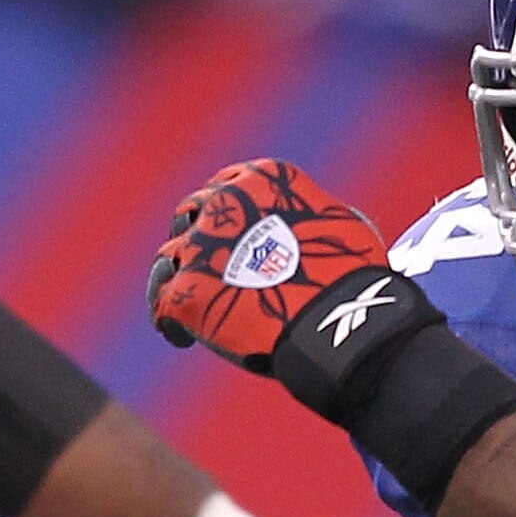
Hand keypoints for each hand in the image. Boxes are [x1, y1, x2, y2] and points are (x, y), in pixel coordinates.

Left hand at [147, 161, 391, 372]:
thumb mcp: (343, 224)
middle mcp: (224, 203)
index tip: (229, 236)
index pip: (226, 187)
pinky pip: (160, 302)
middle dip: (196, 239)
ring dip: (178, 277)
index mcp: (261, 179)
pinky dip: (169, 320)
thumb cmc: (355, 280)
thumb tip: (311, 227)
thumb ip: (311, 218)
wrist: (339, 324)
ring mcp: (201, 248)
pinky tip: (182, 337)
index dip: (224, 214)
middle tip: (206, 268)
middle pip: (191, 215)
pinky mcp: (187, 292)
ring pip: (170, 257)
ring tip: (190, 305)